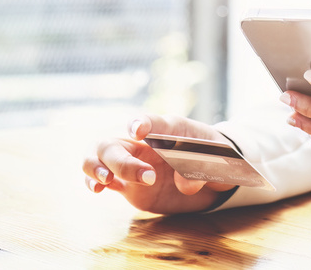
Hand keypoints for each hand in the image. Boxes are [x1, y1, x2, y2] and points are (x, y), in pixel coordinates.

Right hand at [82, 114, 235, 213]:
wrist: (209, 172)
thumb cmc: (214, 157)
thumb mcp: (216, 163)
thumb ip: (201, 171)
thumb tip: (184, 184)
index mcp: (169, 129)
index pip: (153, 121)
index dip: (143, 123)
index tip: (138, 130)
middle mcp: (144, 143)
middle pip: (117, 142)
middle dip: (124, 161)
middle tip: (148, 178)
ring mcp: (133, 161)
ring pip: (100, 153)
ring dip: (96, 165)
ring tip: (105, 181)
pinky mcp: (128, 183)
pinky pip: (102, 177)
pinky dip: (93, 180)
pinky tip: (98, 189)